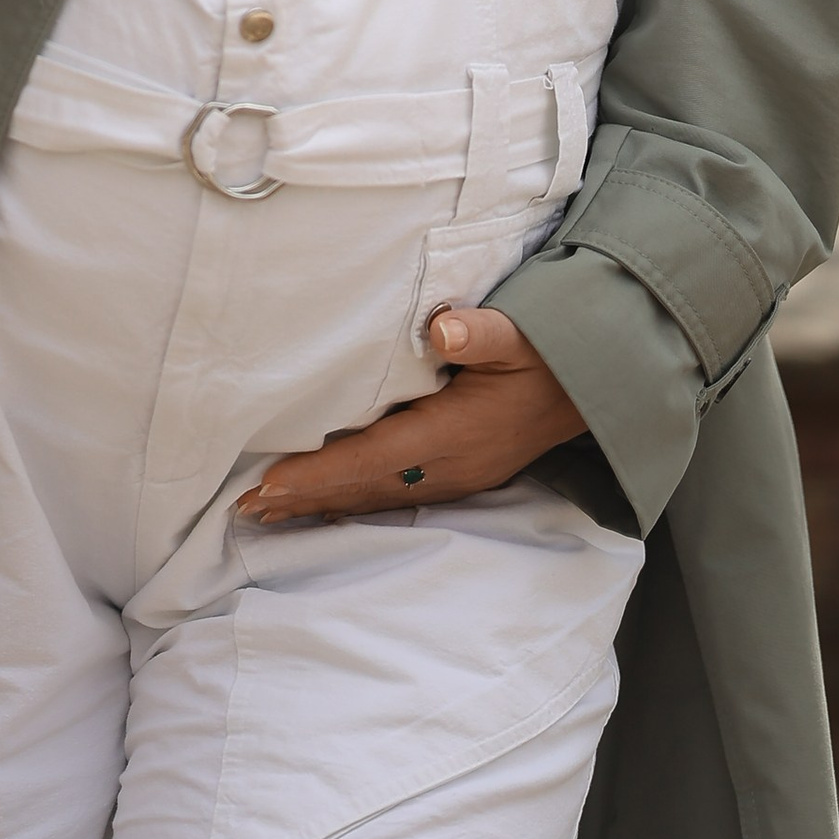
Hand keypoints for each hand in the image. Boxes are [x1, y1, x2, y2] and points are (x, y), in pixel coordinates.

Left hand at [234, 308, 584, 529]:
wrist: (590, 388)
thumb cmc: (547, 354)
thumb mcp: (521, 334)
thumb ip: (482, 332)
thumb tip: (443, 329)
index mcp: (456, 436)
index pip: (373, 460)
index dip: (319, 475)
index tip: (269, 483)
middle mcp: (450, 467)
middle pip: (365, 488)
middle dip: (306, 497)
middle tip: (247, 507)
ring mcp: (454, 476)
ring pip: (375, 496)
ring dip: (323, 502)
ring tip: (270, 508)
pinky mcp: (457, 474)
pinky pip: (392, 494)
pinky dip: (351, 498)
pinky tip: (324, 500)